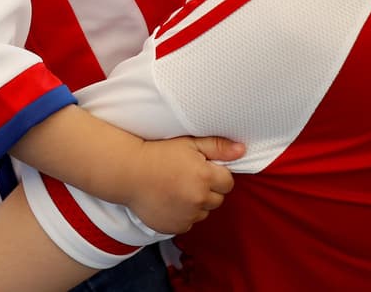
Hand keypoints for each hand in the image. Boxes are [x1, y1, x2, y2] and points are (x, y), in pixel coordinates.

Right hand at [123, 135, 243, 234]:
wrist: (128, 172)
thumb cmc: (158, 153)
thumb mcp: (189, 143)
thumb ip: (218, 146)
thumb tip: (242, 150)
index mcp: (205, 177)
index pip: (228, 182)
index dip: (217, 175)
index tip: (202, 169)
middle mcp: (199, 199)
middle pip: (217, 199)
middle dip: (208, 190)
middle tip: (188, 178)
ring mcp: (187, 216)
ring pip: (203, 213)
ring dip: (196, 204)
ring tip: (177, 189)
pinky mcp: (174, 227)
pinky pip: (188, 223)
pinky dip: (183, 215)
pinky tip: (169, 201)